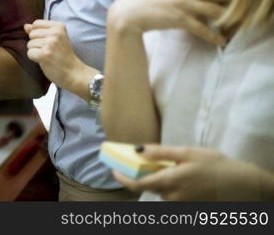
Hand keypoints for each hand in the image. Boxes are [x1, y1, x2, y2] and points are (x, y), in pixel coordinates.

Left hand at [24, 20, 94, 94]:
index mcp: (59, 26)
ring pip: (29, 44)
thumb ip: (40, 31)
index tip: (49, 42)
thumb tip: (25, 26)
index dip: (38, 33)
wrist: (74, 72)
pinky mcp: (44, 54)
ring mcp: (50, 43)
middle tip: (50, 51)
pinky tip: (45, 61)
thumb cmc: (63, 55)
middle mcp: (55, 32)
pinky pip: (29, 53)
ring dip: (36, 52)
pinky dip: (35, 59)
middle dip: (36, 43)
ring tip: (48, 56)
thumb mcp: (56, 39)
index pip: (36, 23)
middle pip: (32, 34)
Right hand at [108, 0, 233, 45]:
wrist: (133, 11)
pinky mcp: (178, 18)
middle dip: (237, 0)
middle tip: (252, 7)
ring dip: (229, 19)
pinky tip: (222, 42)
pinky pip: (200, 28)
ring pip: (214, 10)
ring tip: (241, 26)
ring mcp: (183, 5)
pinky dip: (213, 36)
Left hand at [113, 144, 271, 199]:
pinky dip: (172, 186)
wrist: (245, 185)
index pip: (138, 184)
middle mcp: (173, 197)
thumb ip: (161, 152)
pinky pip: (173, 196)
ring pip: (162, 192)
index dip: (123, 179)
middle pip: (150, 187)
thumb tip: (137, 150)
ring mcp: (182, 204)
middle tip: (147, 161)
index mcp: (170, 182)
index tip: (113, 171)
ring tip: (176, 166)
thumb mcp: (187, 152)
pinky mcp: (190, 207)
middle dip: (145, 175)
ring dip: (161, 180)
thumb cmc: (216, 164)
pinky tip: (185, 177)